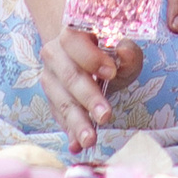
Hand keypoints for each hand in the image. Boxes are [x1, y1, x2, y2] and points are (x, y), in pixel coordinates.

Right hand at [37, 22, 138, 152]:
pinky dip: (70, 132)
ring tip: (90, 140)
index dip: (90, 57)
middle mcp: (54, 53)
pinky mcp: (52, 100)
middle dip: (87, 97)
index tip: (111, 72)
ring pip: (61, 100)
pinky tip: (76, 145)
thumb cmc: (108, 50)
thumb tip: (123, 52)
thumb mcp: (123, 48)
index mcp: (71, 31)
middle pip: (68, 75)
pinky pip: (59, 117)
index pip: (73, 40)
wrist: (86, 55)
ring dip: (76, 121)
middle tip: (105, 115)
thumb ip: (127, 52)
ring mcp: (50, 78)